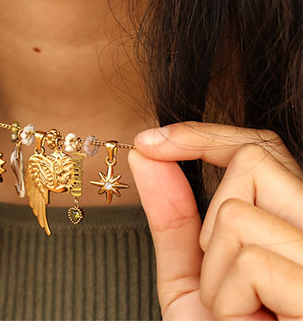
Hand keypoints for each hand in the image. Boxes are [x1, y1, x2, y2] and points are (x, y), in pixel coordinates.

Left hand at [128, 121, 302, 319]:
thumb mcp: (194, 279)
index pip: (261, 149)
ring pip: (240, 211)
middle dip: (211, 217)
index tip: (149, 140)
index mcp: (297, 224)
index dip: (202, 134)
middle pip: (255, 162)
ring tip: (241, 314)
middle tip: (222, 279)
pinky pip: (250, 259)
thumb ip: (174, 215)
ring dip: (215, 271)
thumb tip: (148, 154)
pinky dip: (227, 299)